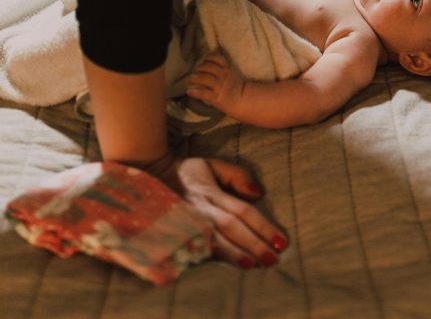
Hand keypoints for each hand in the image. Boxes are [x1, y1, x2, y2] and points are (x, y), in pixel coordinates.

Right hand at [145, 153, 287, 267]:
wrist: (148, 177)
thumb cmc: (186, 174)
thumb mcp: (211, 165)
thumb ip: (236, 175)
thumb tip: (258, 193)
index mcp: (211, 192)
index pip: (242, 210)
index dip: (263, 226)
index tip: (282, 240)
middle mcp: (202, 208)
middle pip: (232, 227)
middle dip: (255, 243)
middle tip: (275, 259)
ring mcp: (188, 222)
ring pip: (216, 240)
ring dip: (237, 255)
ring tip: (255, 265)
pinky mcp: (178, 234)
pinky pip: (198, 249)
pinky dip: (214, 259)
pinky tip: (227, 267)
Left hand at [187, 51, 245, 113]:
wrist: (241, 100)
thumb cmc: (233, 86)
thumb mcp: (230, 73)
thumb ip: (222, 67)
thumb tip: (206, 61)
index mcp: (227, 70)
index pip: (219, 59)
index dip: (210, 57)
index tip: (204, 59)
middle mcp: (223, 77)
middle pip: (210, 68)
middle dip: (199, 67)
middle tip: (194, 71)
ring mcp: (219, 87)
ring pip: (206, 79)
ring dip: (196, 78)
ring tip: (190, 79)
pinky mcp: (216, 98)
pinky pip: (205, 94)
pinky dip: (196, 92)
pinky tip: (189, 92)